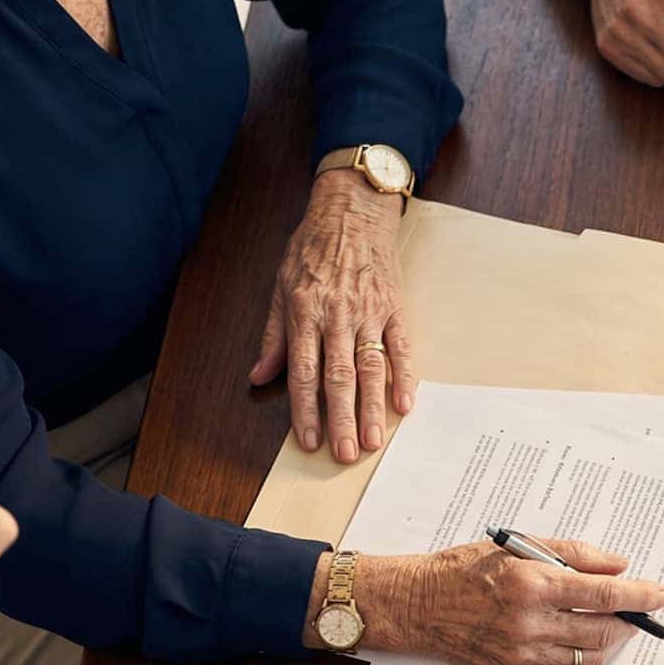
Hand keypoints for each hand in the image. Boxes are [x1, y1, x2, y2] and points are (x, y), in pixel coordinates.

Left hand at [252, 172, 410, 464]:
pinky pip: (402, 348)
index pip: (303, 372)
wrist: (352, 210)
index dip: (305, 409)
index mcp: (304, 313)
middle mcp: (337, 316)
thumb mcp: (280, 286)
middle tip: (344, 454)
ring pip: (370, 368)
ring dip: (372, 408)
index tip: (309, 440)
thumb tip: (258, 376)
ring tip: (372, 441)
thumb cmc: (313, 247)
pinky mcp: (394, 307)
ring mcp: (369, 313)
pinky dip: (405, 377)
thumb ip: (273, 336)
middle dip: (341, 418)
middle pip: (338, 377)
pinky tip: (404, 404)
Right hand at [358, 538, 663, 664]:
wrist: (419, 605)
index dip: (639, 596)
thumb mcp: (520, 546)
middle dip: (631, 621)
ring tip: (618, 625)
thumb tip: (619, 565)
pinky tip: (588, 643)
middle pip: (603, 630)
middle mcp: (530, 623)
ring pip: (589, 655)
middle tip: (644, 611)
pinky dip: (585, 659)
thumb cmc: (467, 569)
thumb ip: (575, 554)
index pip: (603, 594)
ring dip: (611, 641)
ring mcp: (523, 653)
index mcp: (533, 584)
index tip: (661, 595)